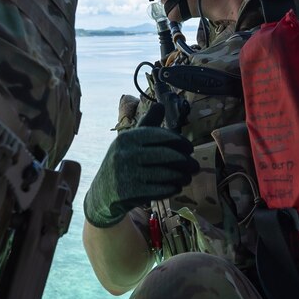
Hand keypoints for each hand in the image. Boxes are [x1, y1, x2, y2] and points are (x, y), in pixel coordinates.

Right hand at [83, 127, 198, 227]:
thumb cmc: (123, 162)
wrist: (102, 193)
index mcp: (128, 138)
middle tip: (196, 166)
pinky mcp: (129, 193)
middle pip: (166, 155)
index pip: (160, 136)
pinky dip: (172, 189)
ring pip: (165, 174)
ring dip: (182, 177)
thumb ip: (147, 124)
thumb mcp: (130, 142)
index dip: (179, 141)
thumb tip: (161, 105)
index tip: (190, 148)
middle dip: (186, 161)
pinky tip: (177, 187)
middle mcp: (125, 154)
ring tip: (188, 177)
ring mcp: (126, 174)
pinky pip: (158, 190)